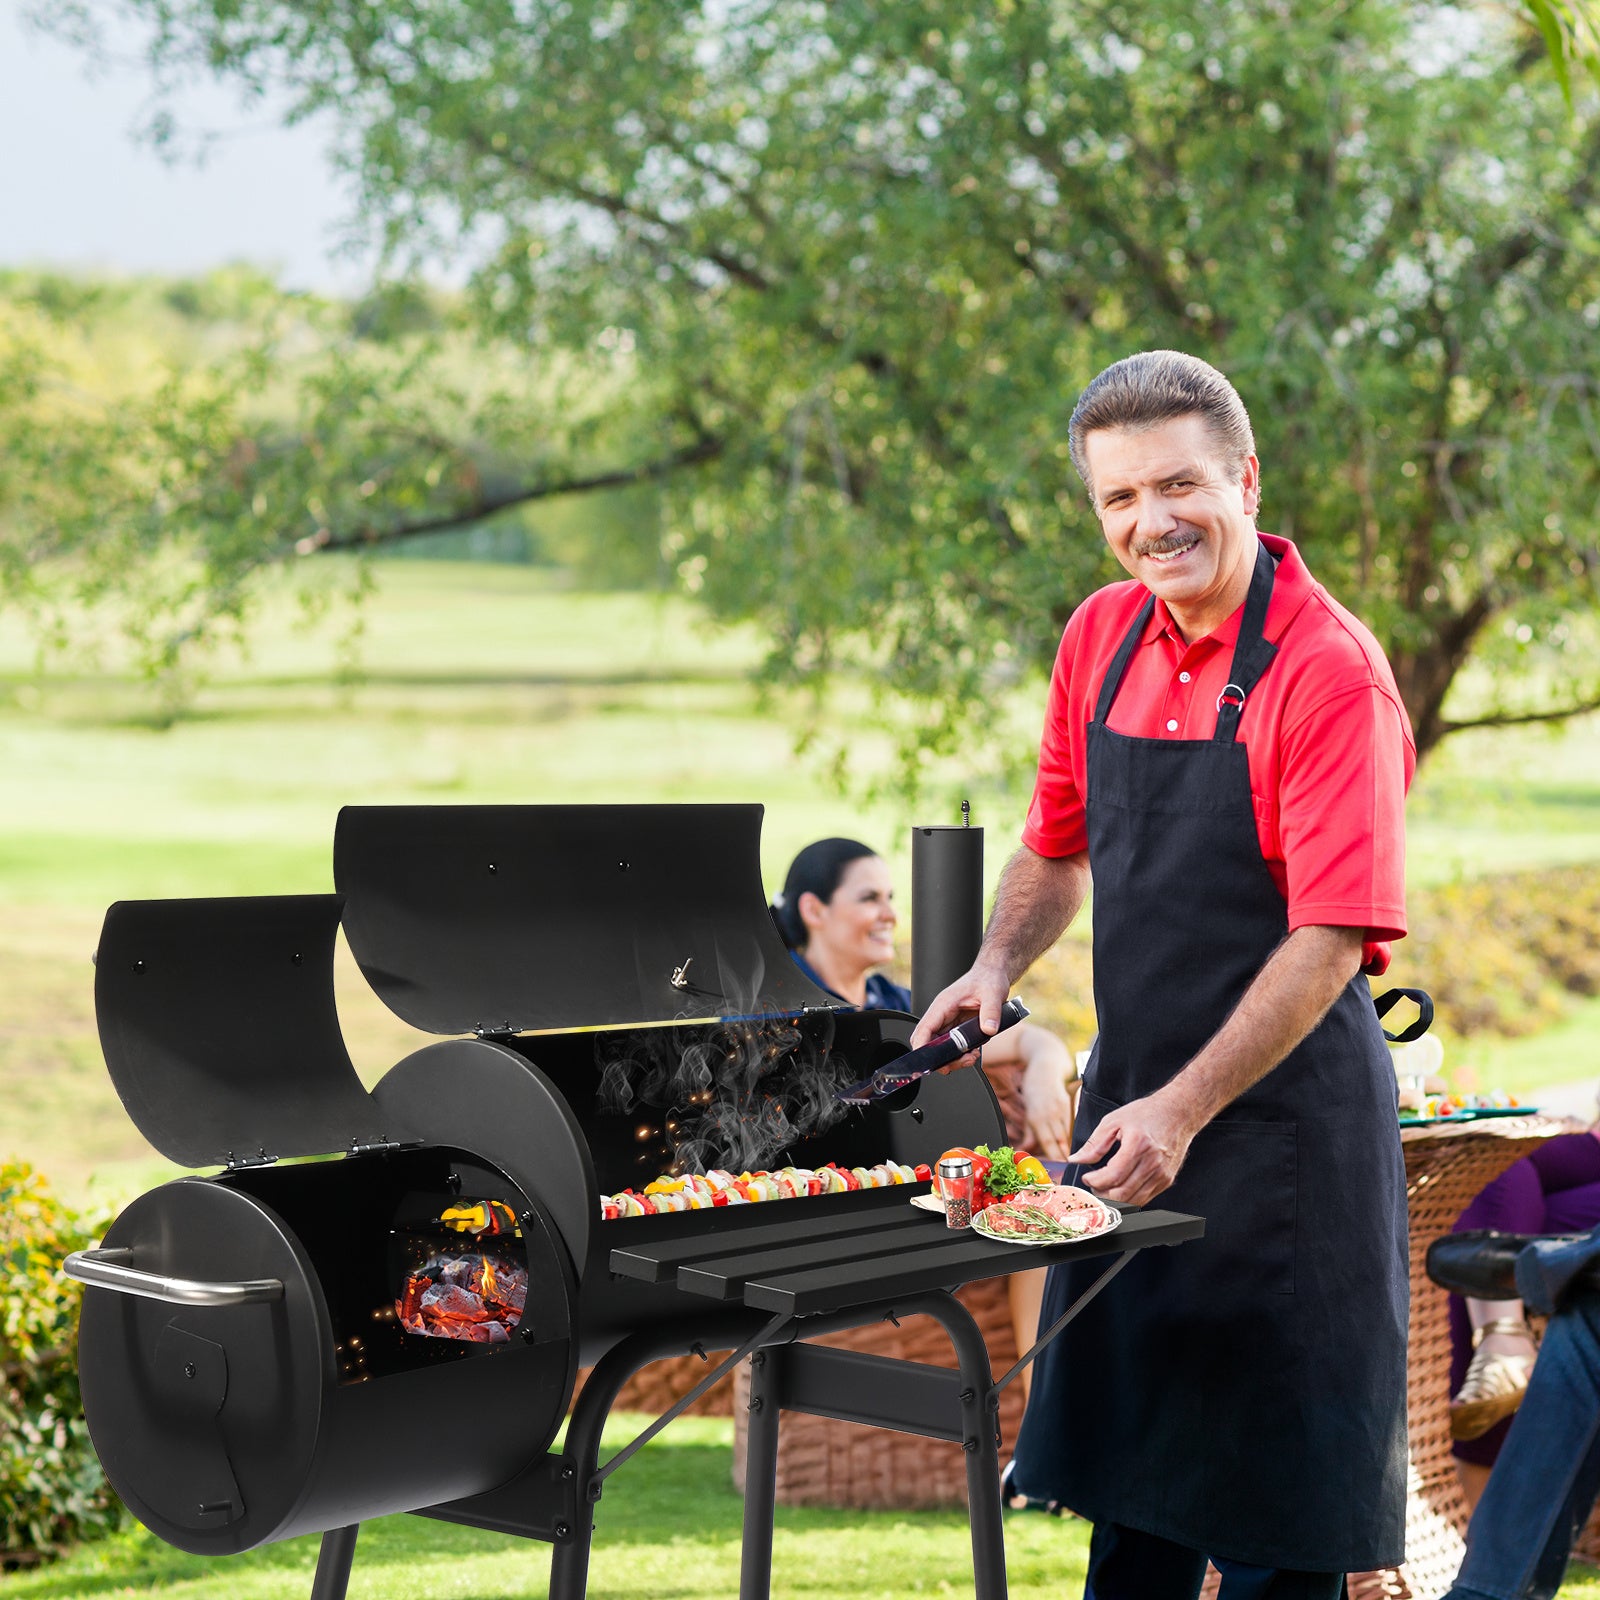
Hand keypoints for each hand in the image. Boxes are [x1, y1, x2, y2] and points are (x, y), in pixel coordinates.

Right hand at [909, 958, 1010, 1067]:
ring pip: (939, 1047)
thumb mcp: (993, 993)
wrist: (993, 975)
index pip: (925, 1028)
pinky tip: (973, 1052)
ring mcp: (949, 1022)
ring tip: (971, 1057)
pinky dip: (960, 1054)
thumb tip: (988, 1029)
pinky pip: (951, 1046)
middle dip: (939, 1058)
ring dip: (952, 1058)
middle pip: (928, 1042)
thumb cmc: (988, 979)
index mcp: (944, 1004)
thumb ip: (991, 1012)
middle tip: (958, 1063)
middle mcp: (942, 1015)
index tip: (927, 1062)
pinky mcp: (957, 1028)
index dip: (923, 1047)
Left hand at [1023, 1060, 1075, 1160]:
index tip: (1058, 1169)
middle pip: (1059, 1140)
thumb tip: (1025, 1148)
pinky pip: (1071, 1124)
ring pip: (1067, 1134)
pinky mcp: (1069, 1105)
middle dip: (1065, 1157)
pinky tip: (1075, 1145)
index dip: (1053, 1157)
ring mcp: (1061, 1109)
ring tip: (1075, 1163)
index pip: (1047, 1142)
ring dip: (1070, 1149)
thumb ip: (1029, 1131)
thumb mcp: (1027, 1109)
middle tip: (1070, 1172)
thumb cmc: (1034, 1087)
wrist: (1045, 1066)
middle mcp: (1050, 1114)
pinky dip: (1072, 1136)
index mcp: (1036, 1117)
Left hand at [1068, 1093, 1196, 1206]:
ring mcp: (1162, 1174)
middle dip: (1101, 1193)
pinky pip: (1144, 1198)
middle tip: (1092, 1184)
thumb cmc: (1146, 1114)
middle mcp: (1152, 1162)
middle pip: (1122, 1194)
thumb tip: (1076, 1160)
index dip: (1094, 1181)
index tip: (1086, 1176)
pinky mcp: (1167, 1180)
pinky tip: (1120, 1186)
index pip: (1113, 1176)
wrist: (1177, 1113)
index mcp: (1138, 1145)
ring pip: (1134, 1200)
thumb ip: (1094, 1144)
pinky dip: (1129, 1197)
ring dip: (1114, 1199)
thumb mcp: (1113, 1121)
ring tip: (1104, 1187)